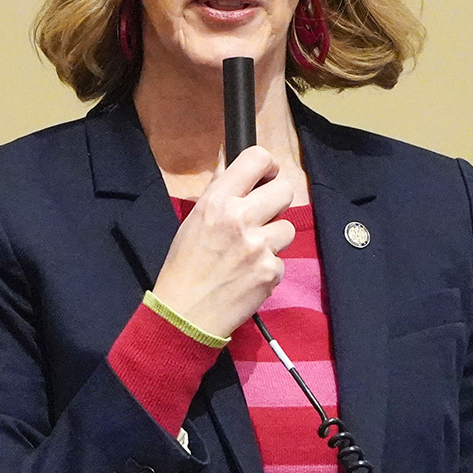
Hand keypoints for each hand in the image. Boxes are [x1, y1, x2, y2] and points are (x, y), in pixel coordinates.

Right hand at [150, 146, 296, 337]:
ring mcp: (259, 246)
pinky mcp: (271, 271)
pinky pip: (281, 260)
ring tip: (251, 253)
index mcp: (217, 201)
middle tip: (262, 217)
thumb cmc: (183, 267)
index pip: (257, 158)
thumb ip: (217, 192)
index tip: (266, 177)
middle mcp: (240, 218)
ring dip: (274, 238)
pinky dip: (268, 268)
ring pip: (288, 227)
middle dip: (276, 203)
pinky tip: (248, 276)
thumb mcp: (193, 221)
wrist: (184, 314)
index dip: (267, 166)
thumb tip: (230, 166)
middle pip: (285, 190)